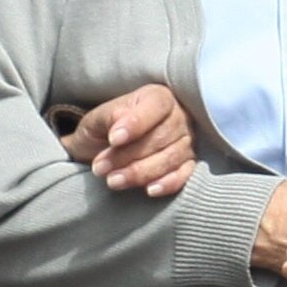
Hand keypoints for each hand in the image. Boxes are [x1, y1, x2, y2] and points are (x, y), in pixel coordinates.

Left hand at [58, 84, 195, 196]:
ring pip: (170, 158)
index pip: (156, 106)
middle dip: (128, 155)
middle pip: (161, 137)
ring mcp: (186, 142)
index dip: (136, 123)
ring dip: (140, 172)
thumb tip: (120, 129)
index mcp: (157, 97)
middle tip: (101, 167)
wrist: (102, 152)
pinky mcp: (188, 165)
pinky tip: (149, 190)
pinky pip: (185, 175)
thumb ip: (109, 118)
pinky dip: (168, 183)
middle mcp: (178, 116)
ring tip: (113, 180)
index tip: (114, 139)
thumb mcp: (97, 118)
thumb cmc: (103, 130)